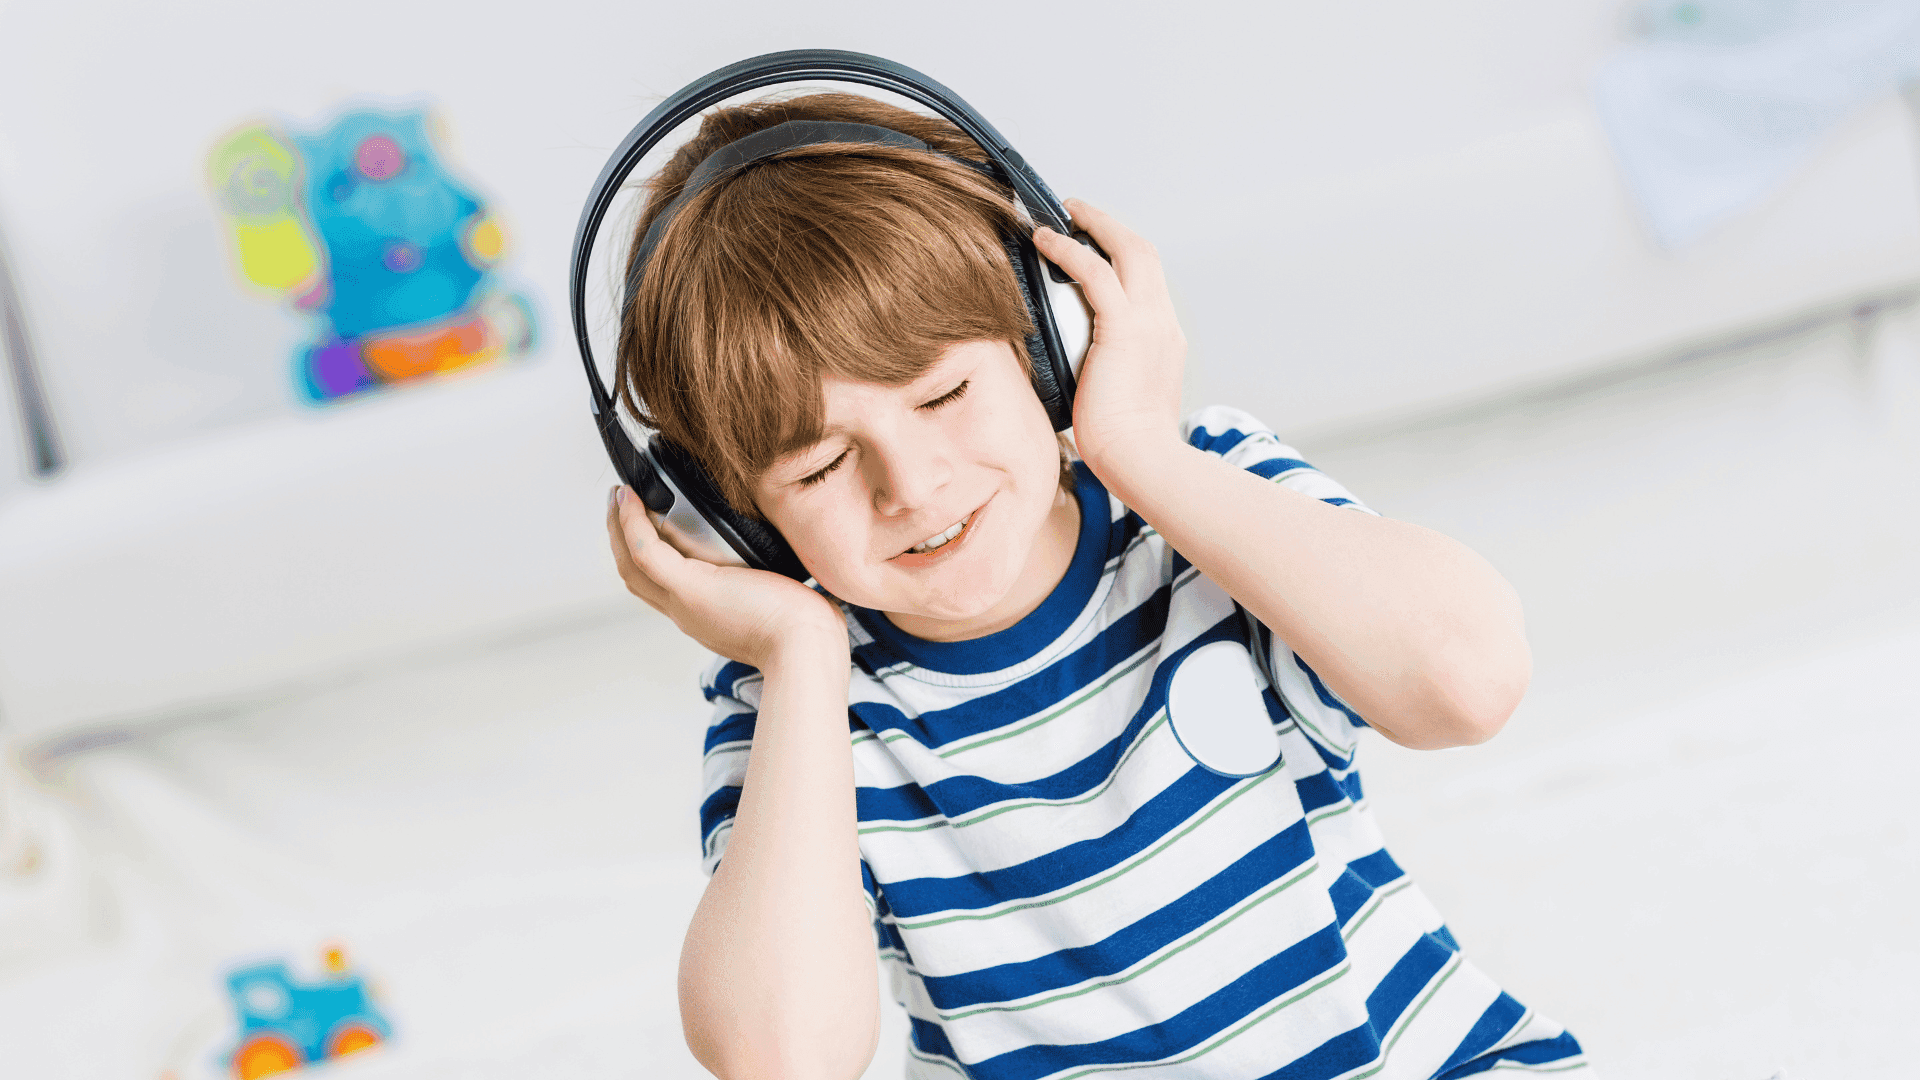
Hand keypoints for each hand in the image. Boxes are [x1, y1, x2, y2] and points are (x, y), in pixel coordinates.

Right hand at [606, 486, 846, 669]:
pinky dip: (632, 524)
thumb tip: (789, 561)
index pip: (662, 587)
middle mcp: (688, 614)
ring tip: (619, 495)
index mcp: (706, 617)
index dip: (646, 555)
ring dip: (619, 527)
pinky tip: (629, 498)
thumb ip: (774, 584)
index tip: (646, 523)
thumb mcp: (782, 603)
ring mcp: (685, 602)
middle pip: (636, 576)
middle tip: (621, 503)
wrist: (809, 651)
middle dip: (623, 538)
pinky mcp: (692, 588)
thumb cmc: (808, 633)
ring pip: (632, 564)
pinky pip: (646, 552)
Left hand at [1030, 198, 1186, 471]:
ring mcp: (1149, 323)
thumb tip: (1075, 376)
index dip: (1123, 259)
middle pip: (1145, 254)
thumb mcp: (1121, 401)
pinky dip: (1070, 250)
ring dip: (1095, 225)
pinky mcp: (1124, 329)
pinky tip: (1046, 241)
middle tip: (1080, 214)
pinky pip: (1095, 273)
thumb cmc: (1127, 448)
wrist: (1142, 461)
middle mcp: (1163, 324)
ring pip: (1128, 251)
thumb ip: (1107, 377)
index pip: (1148, 284)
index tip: (1098, 250)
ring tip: (1064, 215)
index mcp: (1164, 341)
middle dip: (1113, 227)